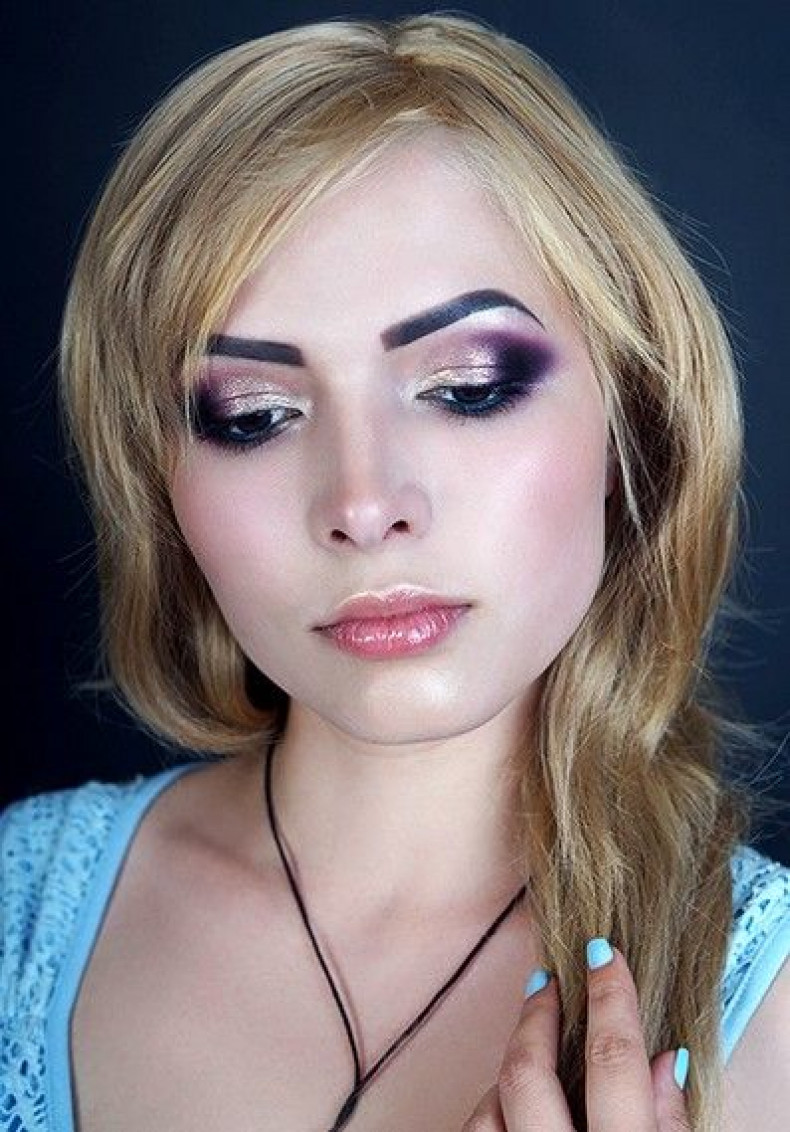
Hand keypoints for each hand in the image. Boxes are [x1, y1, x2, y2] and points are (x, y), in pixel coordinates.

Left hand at [461, 938, 689, 1130]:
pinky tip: (510, 1109)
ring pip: (485, 1112)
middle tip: (549, 982)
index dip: (610, 1000)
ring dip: (507, 1076)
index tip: (605, 953)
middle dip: (536, 1019)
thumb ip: (671, 1125)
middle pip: (528, 1074)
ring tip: (530, 1056)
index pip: (613, 1062)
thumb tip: (664, 1061)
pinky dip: (491, 1116)